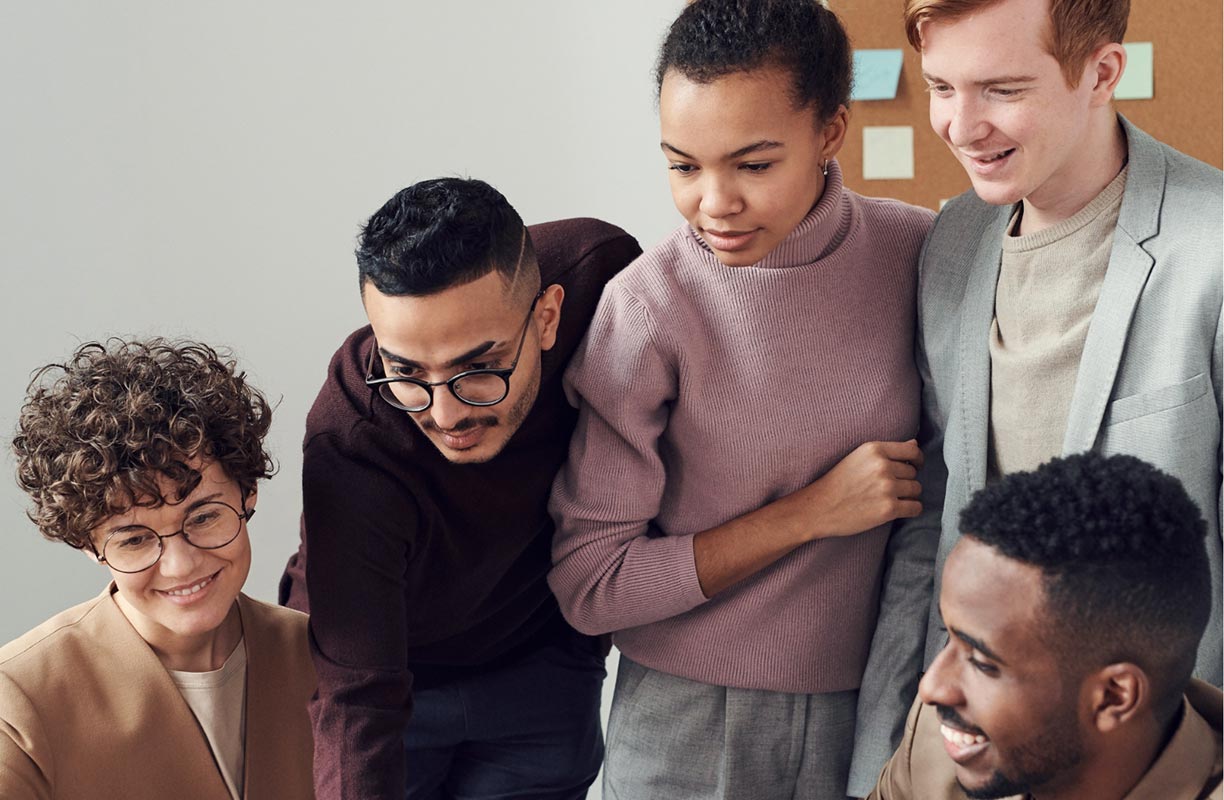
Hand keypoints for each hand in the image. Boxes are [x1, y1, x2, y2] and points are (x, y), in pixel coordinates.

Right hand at [802, 439, 922, 538]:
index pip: (912, 451)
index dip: (917, 460)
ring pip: (916, 489)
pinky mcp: (888, 509)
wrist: (818, 507)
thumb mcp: (859, 457)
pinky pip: (915, 508)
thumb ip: (886, 451)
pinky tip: (898, 510)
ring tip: (890, 498)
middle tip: (888, 488)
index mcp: (874, 449)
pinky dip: (911, 509)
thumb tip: (915, 444)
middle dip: (905, 480)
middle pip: (913, 473)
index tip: (915, 466)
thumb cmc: (837, 482)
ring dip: (908, 495)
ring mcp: (886, 488)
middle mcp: (882, 466)